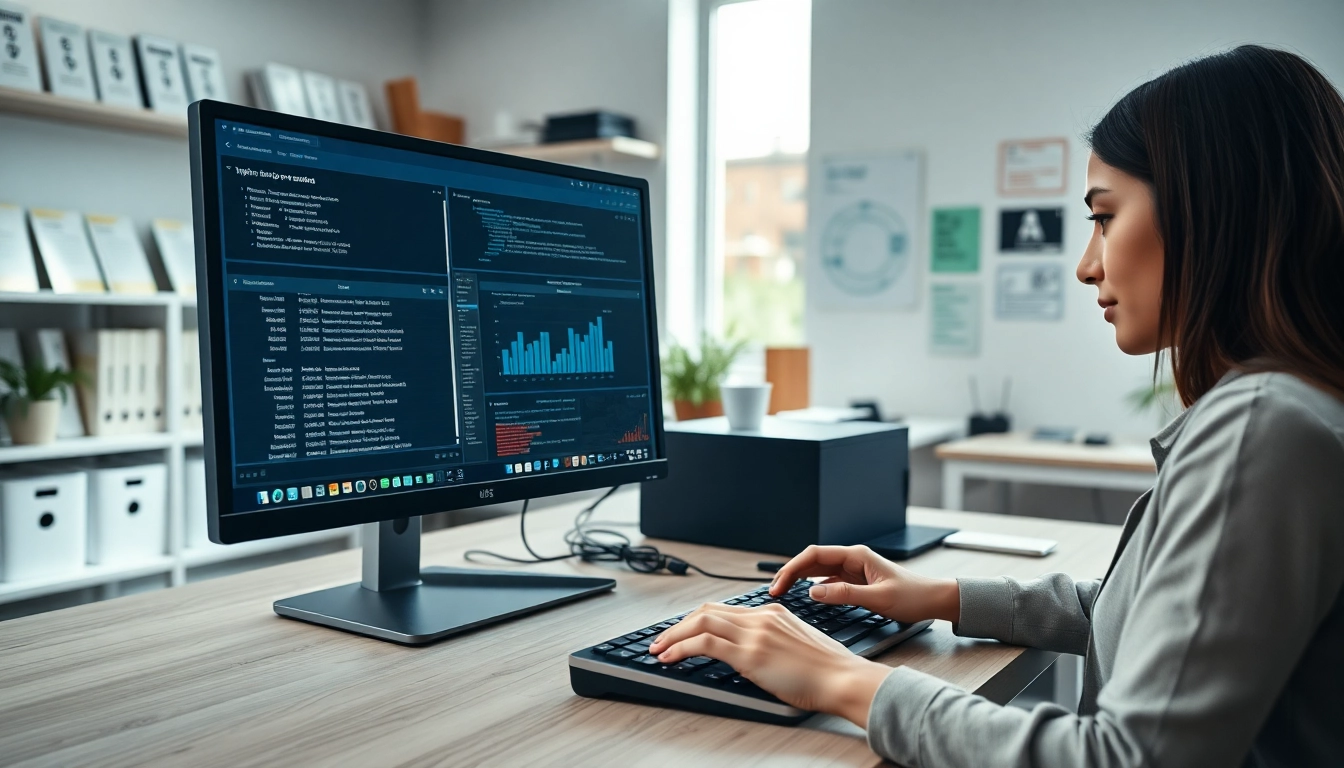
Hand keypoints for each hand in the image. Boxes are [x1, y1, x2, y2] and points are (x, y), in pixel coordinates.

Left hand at [648, 602, 891, 725]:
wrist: (843, 678)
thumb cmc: (828, 670)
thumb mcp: (798, 644)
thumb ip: (774, 640)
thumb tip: (754, 653)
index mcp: (773, 612)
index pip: (725, 609)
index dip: (698, 619)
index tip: (683, 630)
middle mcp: (761, 617)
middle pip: (707, 610)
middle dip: (679, 624)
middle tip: (663, 638)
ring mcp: (754, 634)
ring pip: (700, 622)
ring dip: (673, 635)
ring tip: (658, 648)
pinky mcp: (749, 653)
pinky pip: (704, 643)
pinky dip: (680, 647)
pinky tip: (669, 657)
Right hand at [769, 545, 959, 623]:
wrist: (933, 600)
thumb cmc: (913, 596)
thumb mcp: (878, 598)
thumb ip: (845, 595)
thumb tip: (813, 592)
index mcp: (856, 555)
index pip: (815, 555)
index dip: (792, 568)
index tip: (779, 585)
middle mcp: (852, 559)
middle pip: (812, 561)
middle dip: (790, 573)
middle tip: (773, 592)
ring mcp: (853, 570)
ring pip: (817, 571)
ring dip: (798, 580)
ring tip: (781, 593)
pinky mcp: (856, 582)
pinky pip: (828, 582)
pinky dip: (812, 588)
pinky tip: (803, 597)